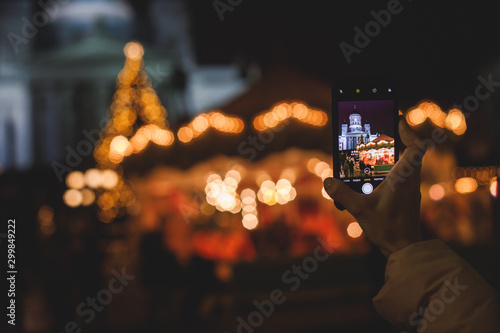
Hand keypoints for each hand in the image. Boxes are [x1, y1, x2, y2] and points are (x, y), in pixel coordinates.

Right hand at [324, 117, 425, 256]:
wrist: (404, 248)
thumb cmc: (388, 229)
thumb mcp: (361, 210)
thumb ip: (343, 194)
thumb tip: (327, 181)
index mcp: (402, 178)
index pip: (415, 148)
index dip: (409, 132)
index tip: (399, 121)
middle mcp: (409, 180)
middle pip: (411, 152)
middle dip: (398, 139)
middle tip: (383, 132)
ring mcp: (410, 188)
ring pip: (408, 163)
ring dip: (395, 154)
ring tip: (377, 150)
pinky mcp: (407, 196)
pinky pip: (403, 175)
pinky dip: (392, 168)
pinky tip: (376, 174)